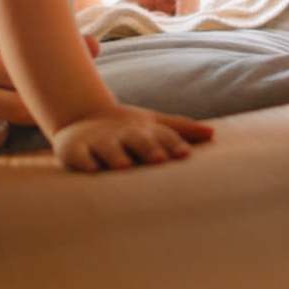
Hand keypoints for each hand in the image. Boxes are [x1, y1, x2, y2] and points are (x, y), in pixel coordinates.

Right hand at [0, 15, 97, 151]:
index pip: (28, 53)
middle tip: (45, 107)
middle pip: (24, 85)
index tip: (60, 80)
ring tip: (5, 113)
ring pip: (11, 114)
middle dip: (38, 100)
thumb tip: (94, 46)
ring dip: (17, 121)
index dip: (48, 71)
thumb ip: (39, 49)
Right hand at [51, 105, 213, 172]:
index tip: (184, 154)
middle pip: (137, 140)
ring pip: (109, 148)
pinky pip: (79, 156)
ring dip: (117, 155)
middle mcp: (123, 135)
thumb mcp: (153, 126)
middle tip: (159, 160)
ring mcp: (99, 142)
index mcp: (143, 130)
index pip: (161, 135)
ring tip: (125, 166)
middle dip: (148, 148)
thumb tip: (213, 133)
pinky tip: (92, 170)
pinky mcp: (75, 150)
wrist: (81, 118)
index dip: (172, 143)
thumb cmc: (128, 131)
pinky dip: (85, 162)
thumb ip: (181, 130)